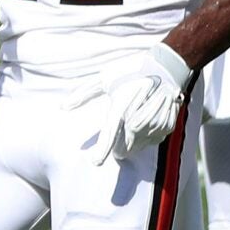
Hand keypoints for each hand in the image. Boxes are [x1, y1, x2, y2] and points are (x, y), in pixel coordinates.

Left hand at [72, 40, 193, 161]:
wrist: (166, 68)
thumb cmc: (132, 72)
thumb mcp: (104, 78)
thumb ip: (84, 94)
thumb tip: (63, 107)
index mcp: (120, 107)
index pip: (110, 132)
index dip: (103, 149)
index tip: (96, 162)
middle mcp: (138, 117)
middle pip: (125, 147)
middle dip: (119, 149)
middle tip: (117, 143)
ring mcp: (154, 123)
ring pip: (138, 146)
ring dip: (132, 142)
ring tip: (135, 121)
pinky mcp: (166, 127)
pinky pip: (151, 141)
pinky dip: (145, 137)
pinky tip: (146, 121)